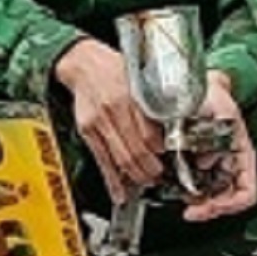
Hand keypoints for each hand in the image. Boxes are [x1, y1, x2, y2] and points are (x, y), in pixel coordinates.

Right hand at [54, 39, 164, 199]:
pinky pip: (101, 160)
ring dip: (136, 176)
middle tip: (160, 175)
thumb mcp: (140, 79)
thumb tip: (173, 127)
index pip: (149, 133)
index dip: (161, 151)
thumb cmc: (114, 68)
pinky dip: (111, 180)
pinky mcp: (87, 131)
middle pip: (136, 150)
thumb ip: (154, 102)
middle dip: (151, 169)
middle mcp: (114, 109)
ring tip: (146, 181)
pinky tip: (119, 193)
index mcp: (131, 95)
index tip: (170, 157)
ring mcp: (98, 122)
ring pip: (121, 158)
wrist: (84, 62)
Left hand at [182, 72, 256, 223]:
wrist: (192, 84)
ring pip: (212, 197)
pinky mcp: (197, 163)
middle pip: (227, 200)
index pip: (246, 192)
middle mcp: (230, 162)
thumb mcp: (221, 105)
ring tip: (182, 200)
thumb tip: (209, 156)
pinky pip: (196, 186)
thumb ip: (221, 126)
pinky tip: (176, 189)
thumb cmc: (210, 92)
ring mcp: (214, 164)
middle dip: (209, 209)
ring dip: (198, 204)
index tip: (207, 207)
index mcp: (242, 153)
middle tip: (190, 210)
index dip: (229, 205)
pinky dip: (187, 192)